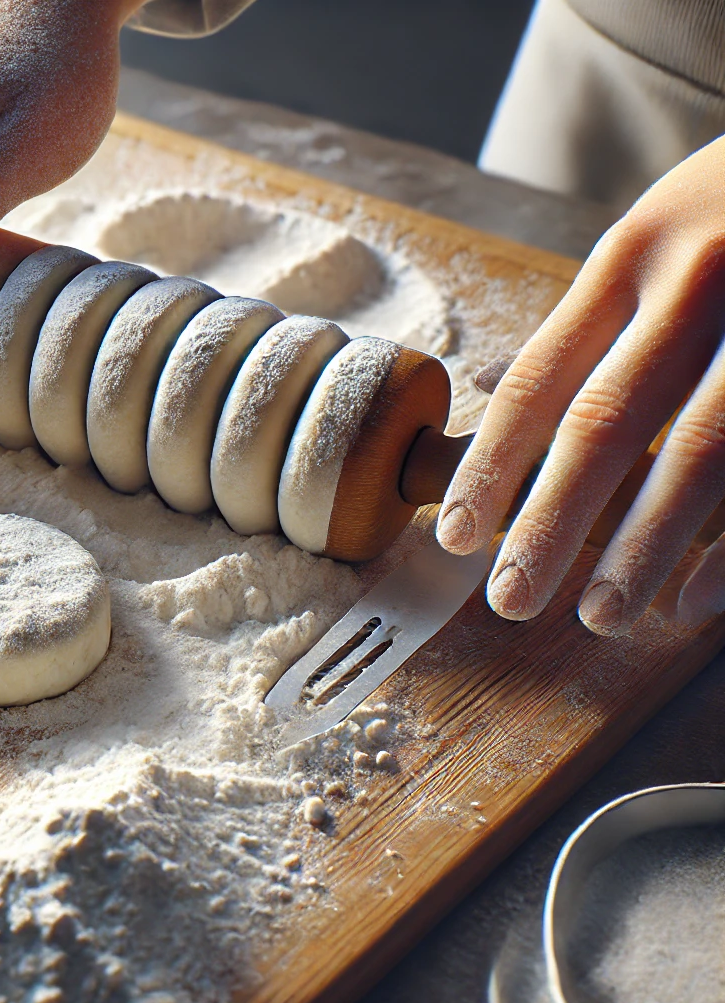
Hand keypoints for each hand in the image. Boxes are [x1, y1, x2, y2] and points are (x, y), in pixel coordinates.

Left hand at [437, 135, 724, 634]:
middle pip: (610, 421)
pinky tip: (699, 598)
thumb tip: (485, 387)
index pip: (544, 376)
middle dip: (553, 520)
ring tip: (601, 615)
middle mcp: (702, 279)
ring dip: (646, 545)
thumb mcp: (657, 233)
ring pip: (704, 451)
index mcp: (636, 252)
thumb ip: (588, 316)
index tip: (457, 536)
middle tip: (510, 598)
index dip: (492, 463)